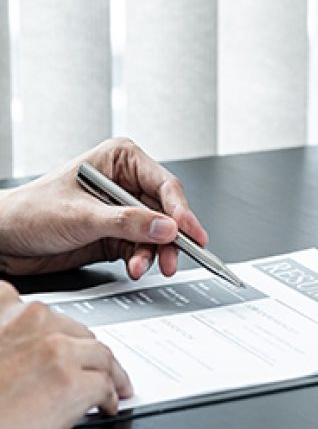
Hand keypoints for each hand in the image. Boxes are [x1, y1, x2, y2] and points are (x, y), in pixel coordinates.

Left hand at [0, 137, 207, 277]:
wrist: (4, 240)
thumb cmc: (29, 212)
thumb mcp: (82, 215)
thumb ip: (128, 222)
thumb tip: (166, 227)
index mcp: (120, 160)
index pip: (164, 184)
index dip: (180, 209)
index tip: (189, 231)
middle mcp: (126, 183)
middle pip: (167, 211)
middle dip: (170, 237)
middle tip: (177, 257)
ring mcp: (124, 210)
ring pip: (158, 233)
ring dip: (155, 253)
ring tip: (143, 267)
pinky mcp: (119, 234)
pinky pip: (143, 248)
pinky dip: (143, 260)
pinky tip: (135, 267)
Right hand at [0, 281, 131, 428]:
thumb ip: (8, 338)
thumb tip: (27, 351)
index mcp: (8, 310)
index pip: (46, 314)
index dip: (59, 332)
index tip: (62, 343)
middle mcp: (36, 325)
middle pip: (80, 333)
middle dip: (88, 351)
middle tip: (94, 366)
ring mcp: (59, 353)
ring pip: (102, 356)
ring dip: (111, 372)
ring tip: (115, 385)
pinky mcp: (74, 385)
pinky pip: (105, 386)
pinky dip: (110, 397)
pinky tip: (107, 406)